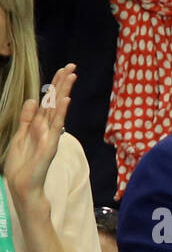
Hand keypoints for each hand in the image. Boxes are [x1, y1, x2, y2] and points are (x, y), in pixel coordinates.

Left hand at [4, 63, 74, 206]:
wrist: (24, 186)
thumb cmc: (22, 164)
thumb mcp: (19, 134)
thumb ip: (26, 117)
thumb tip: (32, 99)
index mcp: (38, 124)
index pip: (48, 101)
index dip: (55, 85)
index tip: (63, 70)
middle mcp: (47, 128)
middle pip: (55, 101)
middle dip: (62, 83)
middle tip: (72, 66)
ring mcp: (50, 136)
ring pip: (58, 109)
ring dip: (64, 92)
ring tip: (71, 76)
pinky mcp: (50, 145)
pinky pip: (56, 126)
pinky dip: (61, 112)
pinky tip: (65, 100)